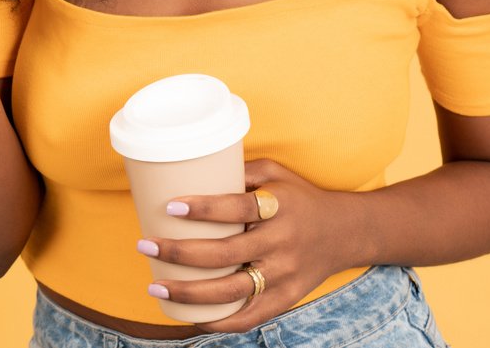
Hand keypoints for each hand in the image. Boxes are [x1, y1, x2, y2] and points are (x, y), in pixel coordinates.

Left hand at [138, 159, 363, 333]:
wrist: (344, 232)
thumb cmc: (300, 197)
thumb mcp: (277, 173)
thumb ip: (240, 171)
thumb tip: (191, 167)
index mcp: (280, 207)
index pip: (239, 208)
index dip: (204, 208)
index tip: (171, 206)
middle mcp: (283, 244)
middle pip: (226, 254)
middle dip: (180, 252)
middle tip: (145, 244)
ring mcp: (284, 276)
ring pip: (231, 291)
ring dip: (188, 292)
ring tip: (155, 285)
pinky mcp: (285, 299)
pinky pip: (248, 317)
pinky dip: (217, 321)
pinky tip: (188, 314)